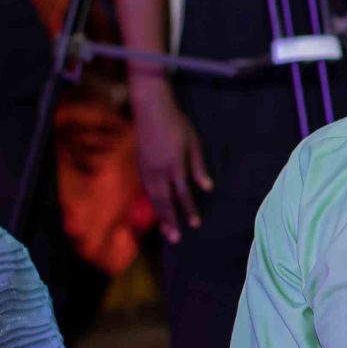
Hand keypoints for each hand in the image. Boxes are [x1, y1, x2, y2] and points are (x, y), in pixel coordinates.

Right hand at [133, 87, 212, 239]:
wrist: (150, 108)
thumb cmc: (176, 123)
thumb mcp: (193, 143)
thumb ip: (198, 167)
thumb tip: (207, 188)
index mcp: (174, 165)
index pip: (182, 194)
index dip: (189, 209)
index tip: (195, 224)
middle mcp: (158, 171)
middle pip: (165, 201)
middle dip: (171, 220)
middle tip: (176, 239)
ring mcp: (146, 169)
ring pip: (153, 198)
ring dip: (160, 215)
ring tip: (166, 231)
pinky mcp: (139, 166)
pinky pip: (146, 190)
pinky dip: (152, 203)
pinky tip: (156, 210)